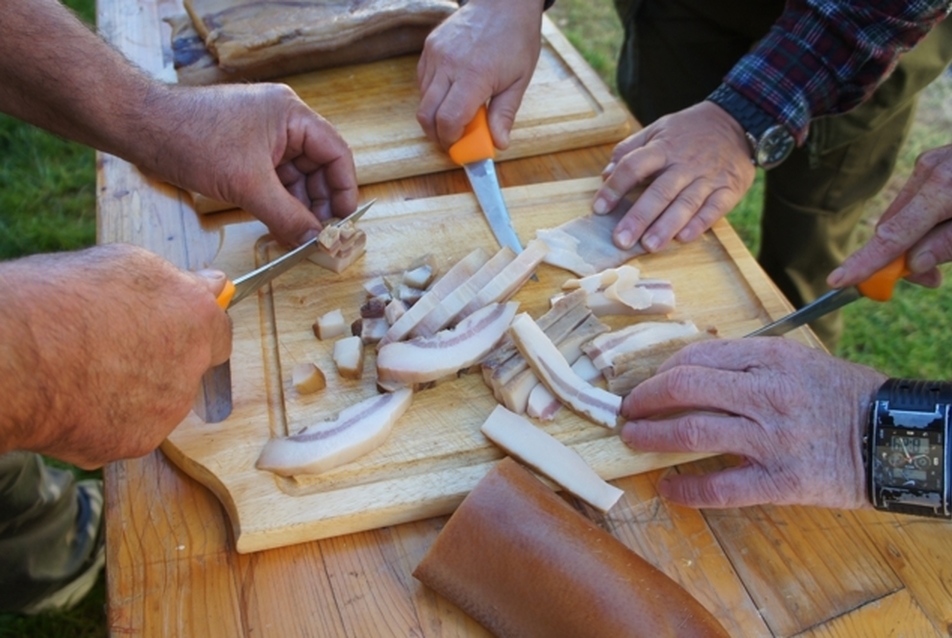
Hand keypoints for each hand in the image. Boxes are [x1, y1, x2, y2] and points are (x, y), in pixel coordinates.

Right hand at [0, 244, 231, 467]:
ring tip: (84, 372)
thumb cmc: (63, 298)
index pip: (219, 333)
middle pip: (186, 370)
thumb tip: (213, 285)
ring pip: (156, 403)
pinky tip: (74, 399)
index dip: (193, 331)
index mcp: (197, 321)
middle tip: (112, 348)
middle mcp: (191, 369)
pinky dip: (105, 420)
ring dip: (132, 393)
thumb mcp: (127, 264)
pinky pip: (126, 431)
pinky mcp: (135, 443)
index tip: (174, 328)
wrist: (14, 356)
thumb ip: (179, 282)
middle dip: (159, 361)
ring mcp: (165, 411)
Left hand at [140, 83, 358, 247]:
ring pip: (296, 176)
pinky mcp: (247, 150)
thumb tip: (312, 242)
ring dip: (299, 206)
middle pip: (319, 167)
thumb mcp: (247, 184)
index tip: (344, 222)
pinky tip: (280, 226)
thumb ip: (286, 216)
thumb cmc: (192, 139)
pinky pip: (275, 179)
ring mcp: (264, 135)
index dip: (344, 189)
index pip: (336, 153)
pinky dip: (279, 202)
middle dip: (320, 202)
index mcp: (292, 115)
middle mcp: (283, 121)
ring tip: (300, 237)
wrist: (143, 128)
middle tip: (321, 236)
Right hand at [416, 0, 542, 148]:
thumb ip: (504, 114)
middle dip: (436, 134)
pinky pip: (423, 81)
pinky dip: (432, 95)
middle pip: (426, 114)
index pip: (448, 120)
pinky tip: (451, 93)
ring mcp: (435, 54)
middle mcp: (449, 64)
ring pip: (422, 99)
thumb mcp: (519, 81)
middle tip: (452, 139)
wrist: (503, 2)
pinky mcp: (429, 47)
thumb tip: (498, 144)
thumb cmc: (515, 40)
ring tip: (456, 113)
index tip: (459, 146)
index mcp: (474, 75)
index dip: (450, 139)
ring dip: (435, 114)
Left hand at [592, 101, 755, 251]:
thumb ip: (630, 150)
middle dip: (639, 217)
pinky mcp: (729, 189)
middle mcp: (685, 164)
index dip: (615, 188)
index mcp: (663, 147)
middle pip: (660, 192)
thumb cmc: (689, 131)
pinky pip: (714, 209)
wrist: (738, 122)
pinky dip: (699, 224)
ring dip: (666, 227)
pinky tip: (683, 238)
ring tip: (649, 246)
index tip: (599, 208)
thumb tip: (605, 174)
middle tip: (621, 240)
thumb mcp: (658, 130)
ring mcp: (708, 177)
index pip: (634, 166)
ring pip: (686, 204)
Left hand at [619, 338, 885, 509]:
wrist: (893, 436)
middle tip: (627, 410)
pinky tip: (667, 488)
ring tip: (633, 440)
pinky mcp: (781, 480)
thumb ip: (747, 362)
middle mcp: (767, 394)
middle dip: (644, 399)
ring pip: (693, 433)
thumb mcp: (797, 360)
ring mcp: (773, 439)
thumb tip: (689, 368)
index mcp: (770, 358)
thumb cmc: (840, 395)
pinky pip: (721, 486)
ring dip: (652, 437)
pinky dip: (686, 489)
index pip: (697, 357)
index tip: (645, 382)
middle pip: (684, 389)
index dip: (660, 371)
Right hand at [828, 143, 951, 289]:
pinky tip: (950, 223)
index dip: (866, 262)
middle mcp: (929, 170)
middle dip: (902, 258)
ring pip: (903, 215)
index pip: (894, 235)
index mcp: (943, 187)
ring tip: (951, 247)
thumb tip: (914, 264)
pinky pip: (916, 201)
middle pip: (894, 227)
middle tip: (933, 282)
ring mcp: (930, 163)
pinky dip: (925, 221)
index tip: (838, 281)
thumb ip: (951, 244)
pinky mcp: (936, 162)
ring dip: (917, 240)